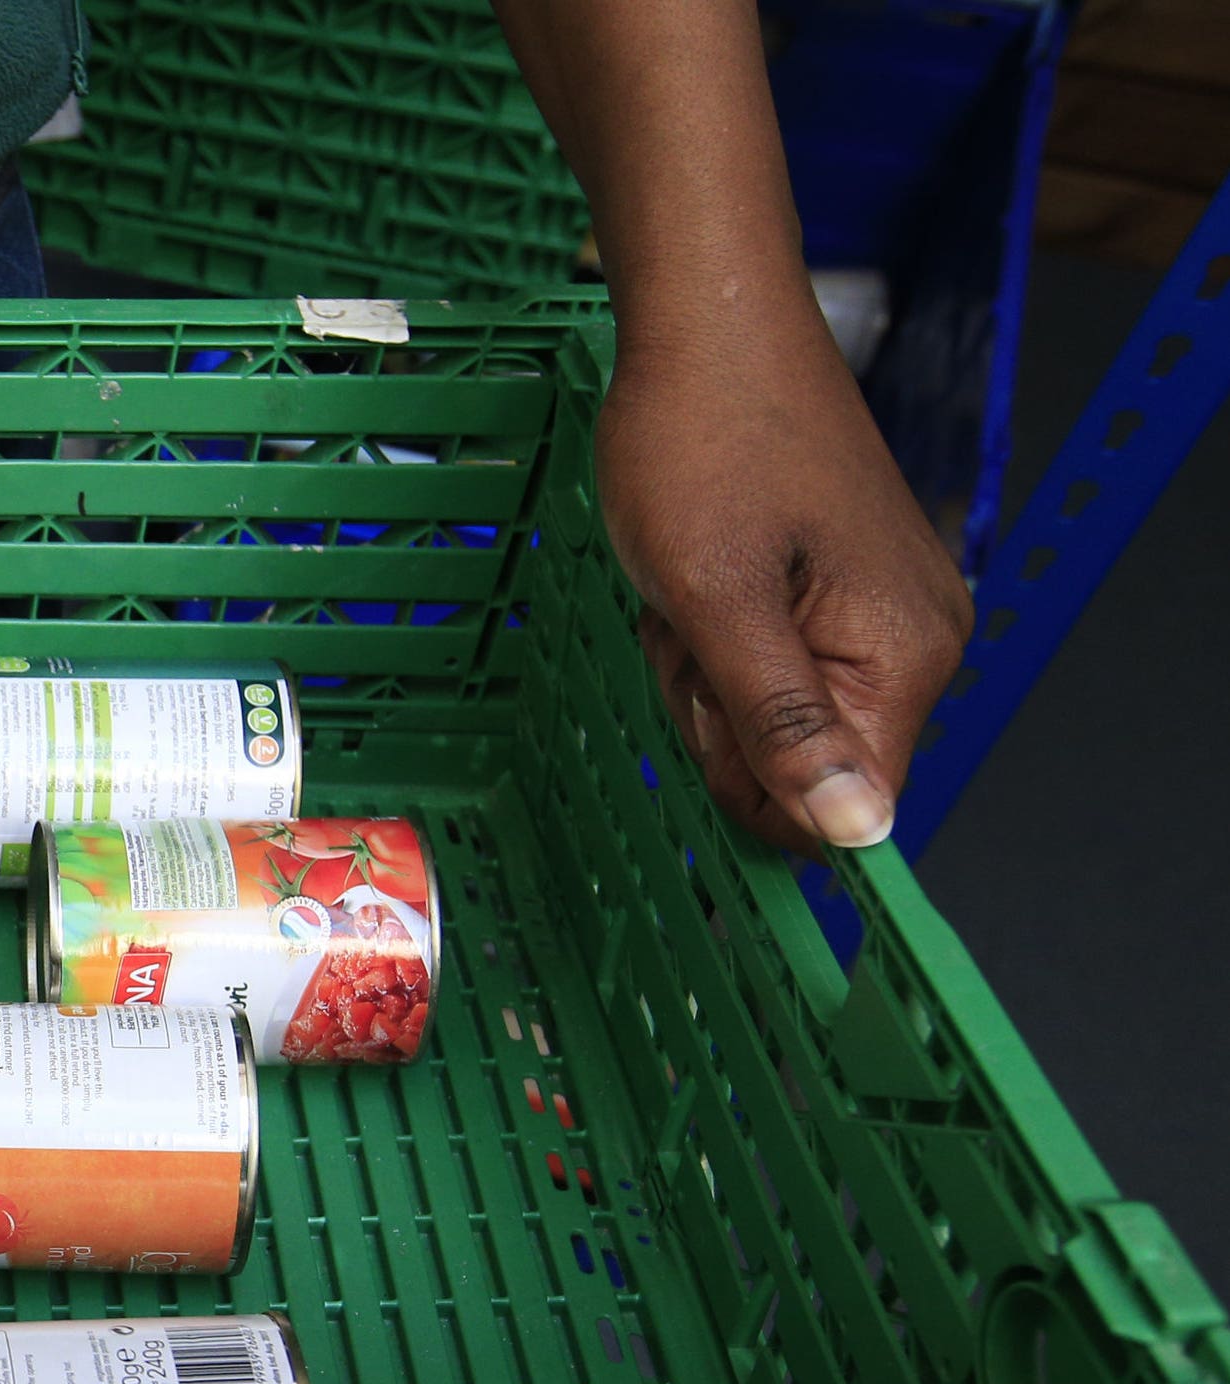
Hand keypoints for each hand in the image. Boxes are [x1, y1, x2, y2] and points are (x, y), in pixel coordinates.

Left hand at [596, 325, 970, 854]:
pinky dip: (707, 635)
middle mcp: (916, 641)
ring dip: (701, 669)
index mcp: (906, 654)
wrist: (707, 327)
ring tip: (690, 587)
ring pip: (764, 715)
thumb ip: (782, 723)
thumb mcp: (719, 602)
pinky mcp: (835, 588)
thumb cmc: (703, 445)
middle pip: (796, 764)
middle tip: (690, 622)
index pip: (845, 806)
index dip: (754, 786)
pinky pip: (760, 662)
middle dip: (716, 712)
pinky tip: (695, 577)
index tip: (706, 704)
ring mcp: (877, 612)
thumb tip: (857, 832)